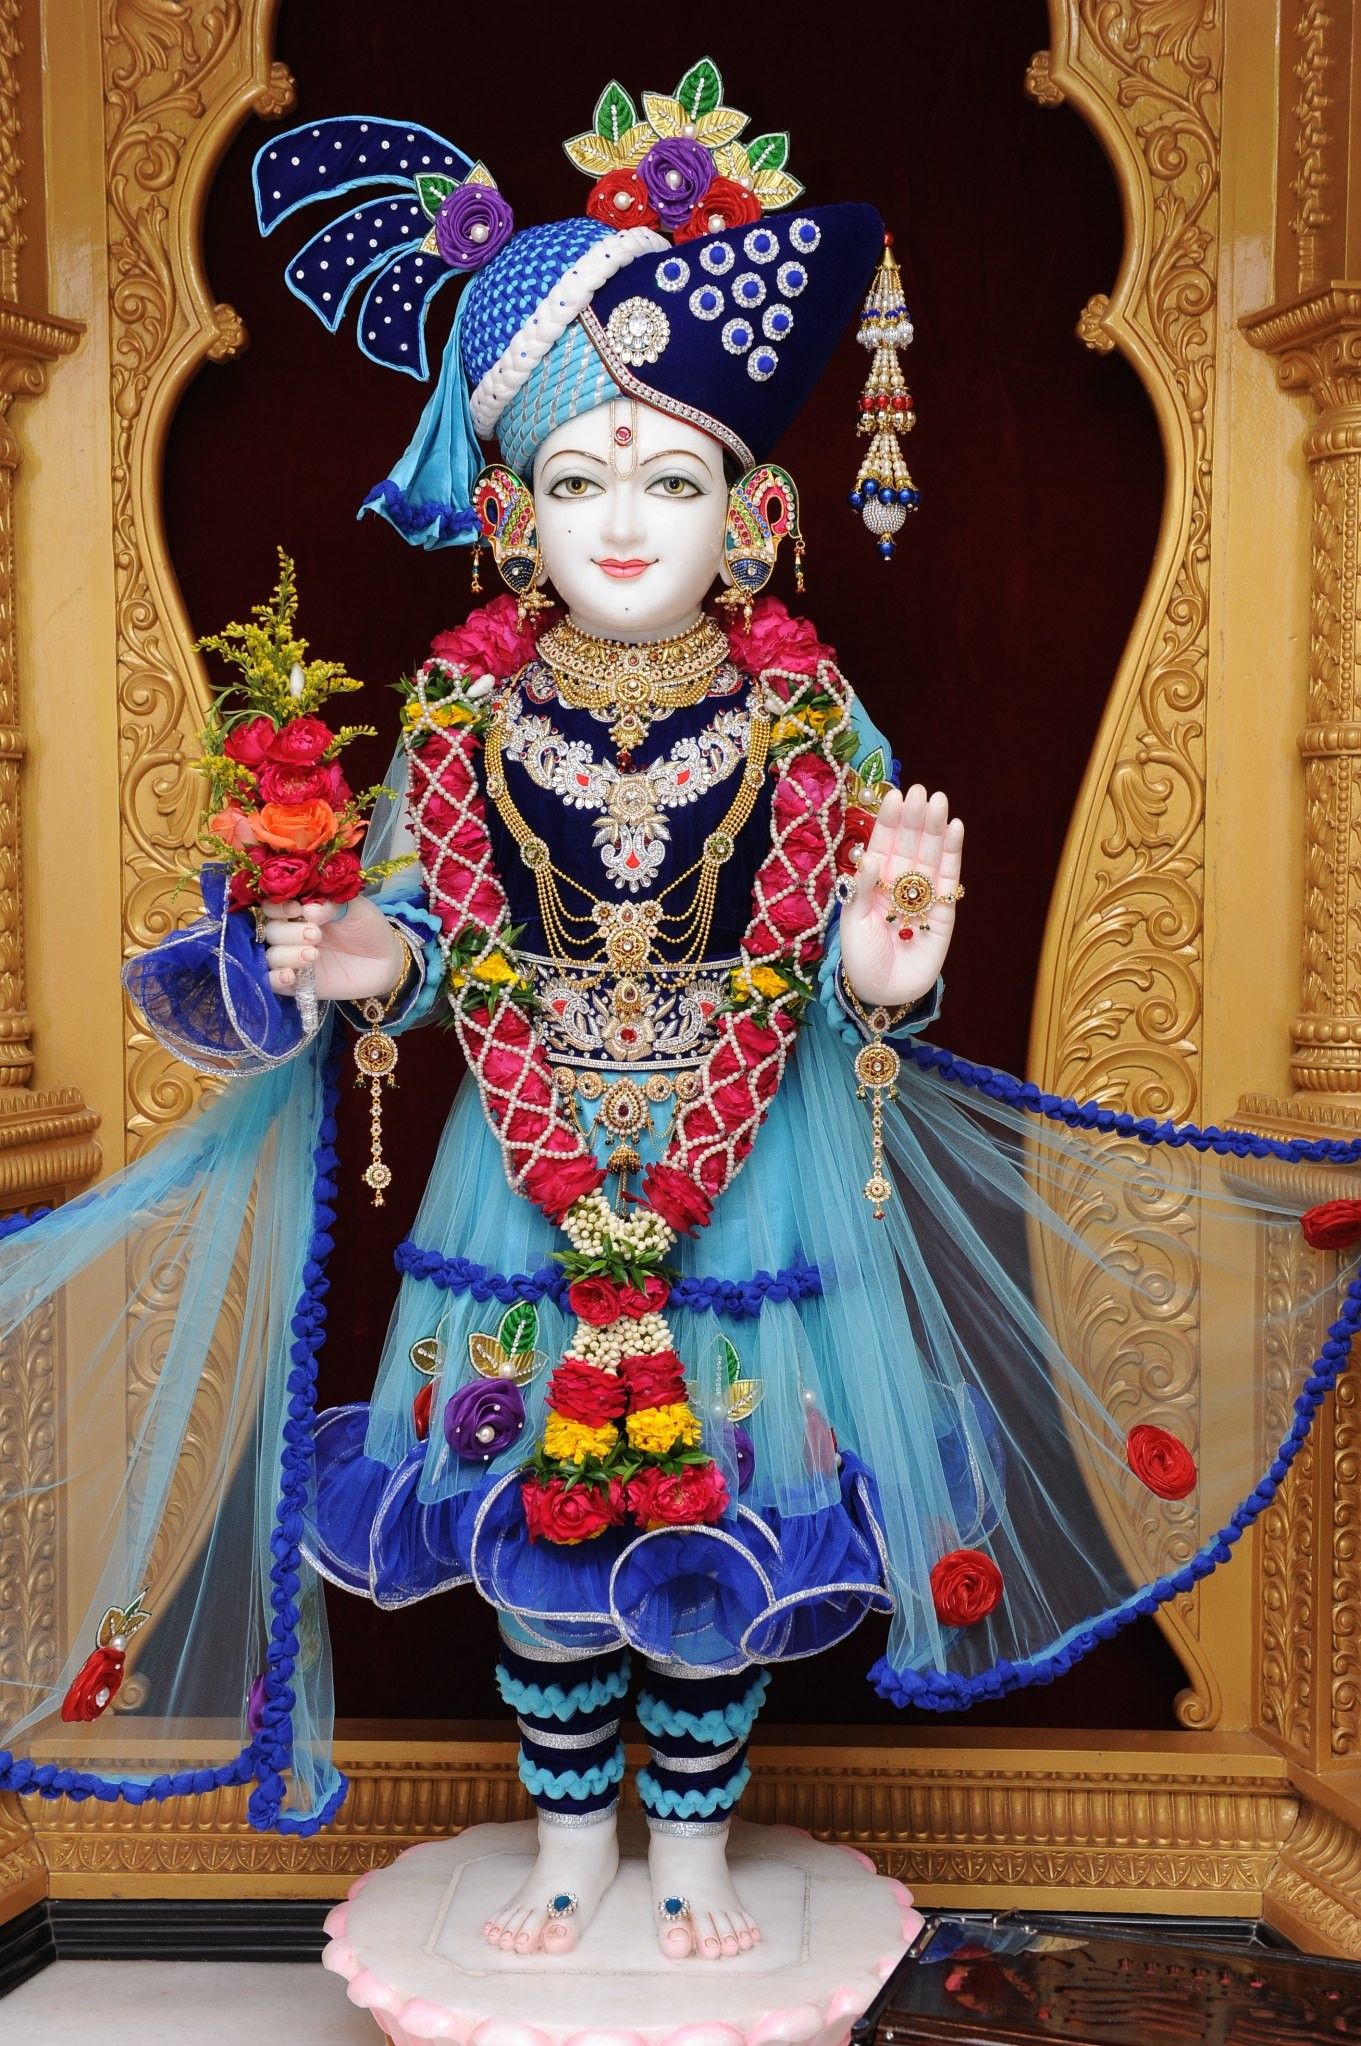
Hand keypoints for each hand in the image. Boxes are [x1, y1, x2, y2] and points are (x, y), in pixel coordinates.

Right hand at [262, 896, 407, 1004]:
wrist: (384, 960)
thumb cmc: (367, 928)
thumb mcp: (354, 908)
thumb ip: (332, 904)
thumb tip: (308, 910)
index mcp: (300, 911)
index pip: (272, 906)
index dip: (278, 908)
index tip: (297, 910)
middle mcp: (291, 934)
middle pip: (270, 931)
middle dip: (289, 932)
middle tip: (315, 935)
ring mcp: (292, 959)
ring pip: (271, 956)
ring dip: (287, 954)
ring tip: (313, 954)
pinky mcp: (296, 983)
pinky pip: (272, 983)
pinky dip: (275, 979)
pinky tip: (290, 976)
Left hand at [839, 784, 963, 1009]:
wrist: (883, 993)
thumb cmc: (861, 959)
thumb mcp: (852, 924)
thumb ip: (860, 890)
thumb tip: (870, 857)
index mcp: (874, 883)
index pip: (883, 845)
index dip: (890, 822)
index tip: (895, 796)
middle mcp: (899, 884)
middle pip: (910, 845)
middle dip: (916, 818)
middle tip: (922, 791)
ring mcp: (923, 895)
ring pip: (931, 856)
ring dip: (936, 829)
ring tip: (940, 802)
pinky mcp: (945, 911)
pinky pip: (950, 879)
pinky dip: (953, 854)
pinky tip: (955, 828)